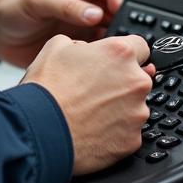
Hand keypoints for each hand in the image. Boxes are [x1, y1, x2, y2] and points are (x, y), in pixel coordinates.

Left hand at [0, 0, 127, 66]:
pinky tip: (100, 64)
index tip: (121, 21)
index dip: (121, 5)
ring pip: (112, 35)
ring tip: (110, 55)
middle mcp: (87, 0)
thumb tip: (95, 14)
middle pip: (118, 14)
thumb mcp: (37, 1)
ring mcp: (85, 23)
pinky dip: (102, 58)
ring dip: (112, 45)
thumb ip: (66, 6)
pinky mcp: (81, 43)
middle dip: (121, 28)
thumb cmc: (11, 5)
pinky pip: (100, 51)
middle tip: (120, 43)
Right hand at [21, 34, 154, 174]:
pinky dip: (114, 130)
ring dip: (118, 106)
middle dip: (121, 81)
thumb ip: (81, 43)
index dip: (124, 54)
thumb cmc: (47, 89)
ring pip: (134, 106)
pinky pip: (128, 131)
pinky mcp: (132, 140)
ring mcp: (137, 113)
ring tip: (89, 111)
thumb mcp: (55, 46)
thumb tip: (86, 50)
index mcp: (119, 53)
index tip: (115, 61)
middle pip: (138, 78)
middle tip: (93, 89)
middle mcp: (135, 82)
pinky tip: (92, 127)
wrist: (40, 130)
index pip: (141, 46)